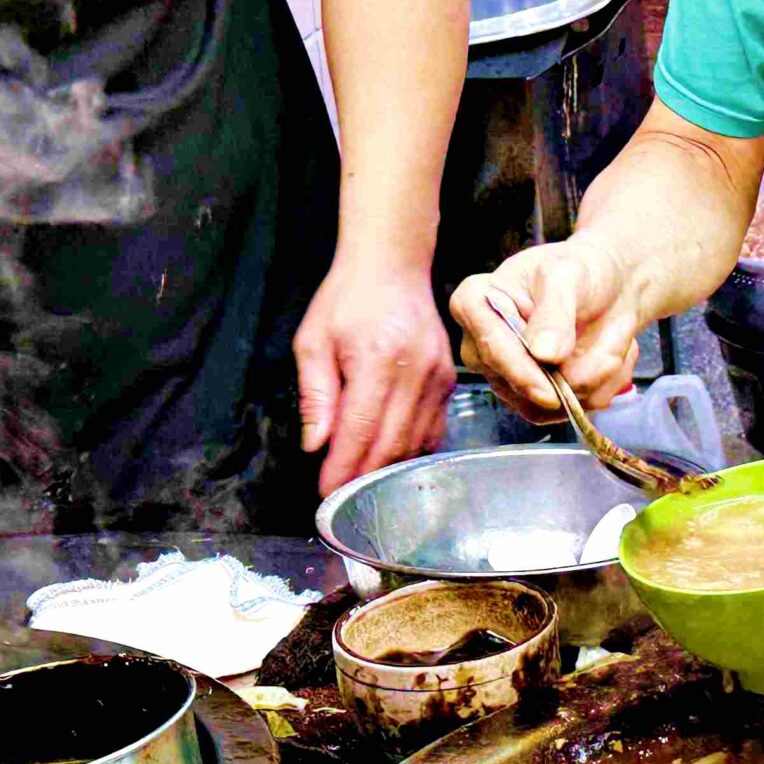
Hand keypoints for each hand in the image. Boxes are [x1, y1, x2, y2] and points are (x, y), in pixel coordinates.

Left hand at [294, 255, 453, 495]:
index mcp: (379, 358)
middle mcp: (417, 371)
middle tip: (340, 495)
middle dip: (364, 477)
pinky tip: (389, 458)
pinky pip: (433, 430)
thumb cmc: (348, 300)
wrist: (392, 267)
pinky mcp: (449, 382)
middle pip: (393, 444)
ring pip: (416, 443)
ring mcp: (439, 378)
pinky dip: (410, 451)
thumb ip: (316, 396)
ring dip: (388, 469)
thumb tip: (316, 445)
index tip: (326, 491)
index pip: (361, 429)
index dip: (343, 467)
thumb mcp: (313, 341)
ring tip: (360, 482)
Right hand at [448, 235, 641, 423]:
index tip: (548, 387)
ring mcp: (508, 377)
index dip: (518, 370)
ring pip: (547, 405)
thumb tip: (543, 354)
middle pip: (515, 384)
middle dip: (572, 374)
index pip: (487, 345)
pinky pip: (569, 411)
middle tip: (615, 349)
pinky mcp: (536, 399)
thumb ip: (554, 310)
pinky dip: (600, 389)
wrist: (610, 289)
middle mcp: (482, 347)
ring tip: (614, 347)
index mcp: (476, 304)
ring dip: (593, 381)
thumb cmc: (580, 269)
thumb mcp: (568, 275)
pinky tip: (609, 359)